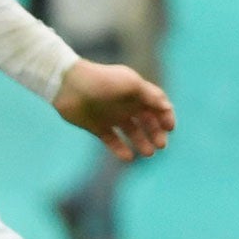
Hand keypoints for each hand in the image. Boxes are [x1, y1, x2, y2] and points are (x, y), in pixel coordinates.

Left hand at [53, 60, 175, 160]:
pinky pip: (113, 141)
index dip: (166, 116)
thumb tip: (167, 107)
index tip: (169, 128)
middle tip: (160, 145)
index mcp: (135, 91)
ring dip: (142, 142)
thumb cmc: (102, 82)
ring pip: (132, 132)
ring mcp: (112, 116)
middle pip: (147, 120)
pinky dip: (120, 150)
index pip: (157, 104)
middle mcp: (125, 104)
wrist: (69, 86)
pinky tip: (128, 157)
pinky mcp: (98, 127)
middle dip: (156, 132)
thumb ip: (150, 96)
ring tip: (148, 153)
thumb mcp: (130, 85)